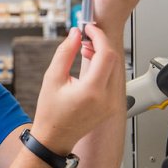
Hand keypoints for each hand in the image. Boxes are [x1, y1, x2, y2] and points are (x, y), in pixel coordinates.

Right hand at [29, 25, 121, 154]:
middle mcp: (106, 98)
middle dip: (101, 44)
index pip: (106, 54)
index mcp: (92, 91)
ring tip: (86, 51)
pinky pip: (114, 80)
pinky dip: (105, 68)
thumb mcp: (52, 78)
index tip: (89, 29)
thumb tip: (74, 34)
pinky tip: (91, 65)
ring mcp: (111, 104)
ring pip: (116, 69)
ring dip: (104, 55)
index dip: (99, 37)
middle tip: (86, 38)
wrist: (55, 138)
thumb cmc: (50, 113)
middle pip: (114, 59)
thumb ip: (65, 52)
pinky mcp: (112, 106)